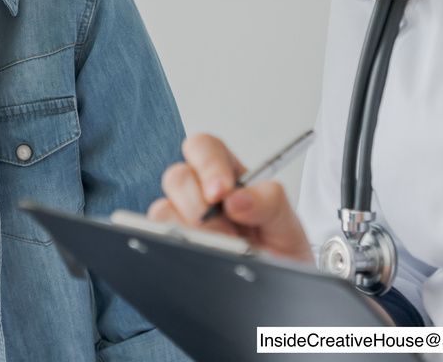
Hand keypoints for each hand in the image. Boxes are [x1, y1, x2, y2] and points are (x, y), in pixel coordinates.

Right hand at [148, 133, 314, 261]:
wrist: (278, 295)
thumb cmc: (281, 255)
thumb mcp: (287, 225)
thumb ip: (271, 202)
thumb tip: (238, 198)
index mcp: (229, 176)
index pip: (205, 148)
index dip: (208, 165)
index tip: (223, 191)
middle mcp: (200, 195)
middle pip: (176, 176)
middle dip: (197, 201)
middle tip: (221, 226)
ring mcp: (183, 222)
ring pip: (162, 210)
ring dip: (191, 230)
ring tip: (220, 248)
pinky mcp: (170, 247)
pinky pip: (155, 239)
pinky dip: (176, 247)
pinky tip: (202, 257)